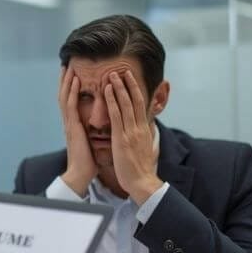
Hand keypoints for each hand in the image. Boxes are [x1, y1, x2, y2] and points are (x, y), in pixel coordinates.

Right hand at [58, 66, 96, 196]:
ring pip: (65, 96)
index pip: (70, 102)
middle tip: (66, 65)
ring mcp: (69, 123)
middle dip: (65, 80)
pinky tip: (77, 80)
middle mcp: (69, 122)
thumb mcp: (90, 142)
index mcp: (73, 125)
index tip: (72, 74)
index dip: (70, 88)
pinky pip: (72, 105)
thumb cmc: (87, 161)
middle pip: (64, 95)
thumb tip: (100, 127)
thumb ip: (92, 132)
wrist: (80, 174)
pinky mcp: (73, 126)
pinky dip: (73, 91)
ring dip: (67, 80)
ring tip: (69, 66)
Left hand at [103, 71, 162, 204]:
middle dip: (129, 84)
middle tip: (123, 70)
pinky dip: (112, 100)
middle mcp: (139, 128)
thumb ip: (142, 138)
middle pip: (135, 100)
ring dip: (119, 87)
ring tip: (113, 74)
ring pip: (126, 104)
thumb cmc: (140, 170)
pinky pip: (116, 115)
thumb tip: (144, 132)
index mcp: (144, 130)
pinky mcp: (122, 138)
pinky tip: (107, 90)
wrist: (142, 182)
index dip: (136, 91)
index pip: (141, 106)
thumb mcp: (144, 149)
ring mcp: (131, 132)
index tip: (131, 79)